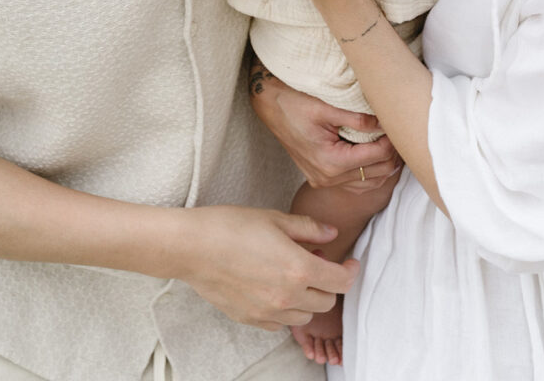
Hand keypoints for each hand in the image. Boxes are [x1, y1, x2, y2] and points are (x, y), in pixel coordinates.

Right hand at [173, 205, 358, 329]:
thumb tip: (331, 233)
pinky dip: (285, 310)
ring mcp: (268, 312)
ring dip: (308, 298)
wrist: (193, 247)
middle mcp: (286, 297)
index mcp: (297, 268)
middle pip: (326, 302)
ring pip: (304, 315)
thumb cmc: (231, 227)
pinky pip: (280, 323)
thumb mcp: (275, 219)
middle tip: (320, 263)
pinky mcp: (250, 319)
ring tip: (295, 275)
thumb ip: (308, 229)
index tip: (350, 262)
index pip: (340, 281)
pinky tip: (275, 288)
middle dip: (329, 284)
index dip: (350, 271)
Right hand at [251, 65, 400, 192]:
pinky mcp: (320, 177)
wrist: (270, 106)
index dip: (392, 141)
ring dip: (384, 166)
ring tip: (394, 145)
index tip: (399, 126)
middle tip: (403, 135)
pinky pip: (353, 182)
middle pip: (376, 173)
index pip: (376, 156)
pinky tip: (378, 157)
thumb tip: (384, 123)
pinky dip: (370, 172)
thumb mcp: (327, 107)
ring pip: (368, 182)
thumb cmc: (294, 102)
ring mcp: (323, 180)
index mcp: (331, 161)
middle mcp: (327, 177)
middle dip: (393, 154)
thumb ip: (357, 118)